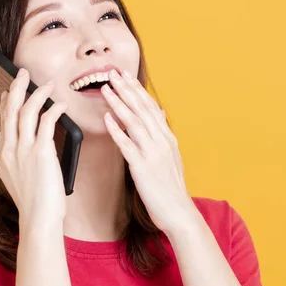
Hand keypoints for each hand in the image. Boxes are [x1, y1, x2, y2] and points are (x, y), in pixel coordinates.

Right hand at [0, 68, 67, 230]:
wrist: (39, 220)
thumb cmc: (37, 205)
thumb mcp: (22, 181)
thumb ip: (23, 162)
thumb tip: (37, 147)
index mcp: (2, 159)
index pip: (2, 123)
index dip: (5, 104)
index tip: (8, 91)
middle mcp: (8, 151)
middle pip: (9, 110)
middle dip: (15, 88)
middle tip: (22, 73)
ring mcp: (22, 151)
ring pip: (25, 111)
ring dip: (37, 93)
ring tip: (47, 84)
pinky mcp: (40, 152)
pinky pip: (45, 121)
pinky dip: (53, 109)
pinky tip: (60, 104)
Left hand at [100, 69, 198, 234]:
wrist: (180, 213)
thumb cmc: (172, 188)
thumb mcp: (172, 157)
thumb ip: (163, 134)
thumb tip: (160, 114)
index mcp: (168, 138)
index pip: (151, 107)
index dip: (137, 89)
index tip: (125, 75)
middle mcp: (162, 142)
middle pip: (142, 109)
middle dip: (126, 89)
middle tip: (113, 72)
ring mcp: (153, 154)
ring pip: (134, 122)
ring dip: (119, 103)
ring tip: (106, 88)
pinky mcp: (142, 168)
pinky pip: (127, 145)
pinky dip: (116, 130)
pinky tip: (106, 119)